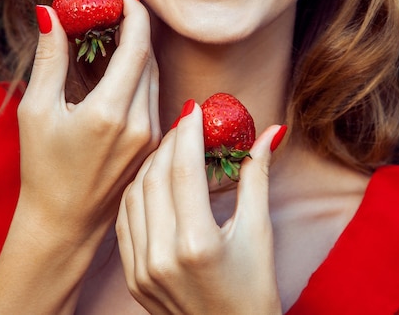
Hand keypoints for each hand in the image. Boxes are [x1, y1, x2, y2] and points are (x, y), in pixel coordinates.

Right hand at [16, 0, 160, 242]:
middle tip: (119, 7)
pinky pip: (155, 96)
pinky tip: (125, 67)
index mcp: (109, 112)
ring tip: (118, 32)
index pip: (137, 47)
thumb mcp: (38, 110)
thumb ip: (51, 58)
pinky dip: (142, 74)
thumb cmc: (44, 168)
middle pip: (149, 58)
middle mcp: (140, 122)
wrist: (65, 222)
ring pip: (155, 76)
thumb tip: (50, 12)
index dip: (136, 14)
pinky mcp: (154, 144)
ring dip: (141, 50)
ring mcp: (151, 136)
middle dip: (137, 27)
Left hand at [116, 103, 282, 314]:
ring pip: (136, 193)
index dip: (189, 131)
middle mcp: (163, 255)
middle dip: (171, 141)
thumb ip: (258, 175)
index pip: (185, 169)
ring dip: (153, 162)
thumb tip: (272, 131)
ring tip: (173, 146)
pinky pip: (127, 218)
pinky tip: (155, 176)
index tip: (195, 106)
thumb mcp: (259, 231)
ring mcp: (142, 268)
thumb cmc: (253, 290)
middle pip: (157, 176)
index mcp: (198, 243)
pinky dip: (138, 190)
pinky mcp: (132, 276)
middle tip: (187, 122)